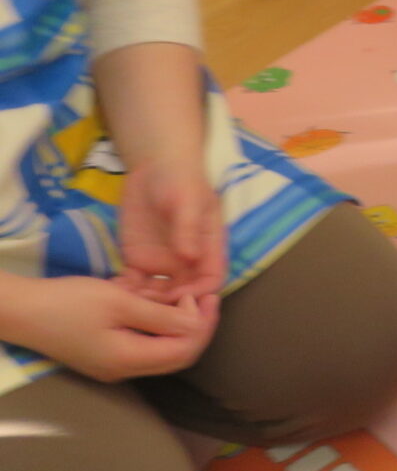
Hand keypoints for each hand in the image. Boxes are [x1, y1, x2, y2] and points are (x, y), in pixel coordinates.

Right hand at [6, 276, 217, 382]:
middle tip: (198, 295)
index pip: (185, 351)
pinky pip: (141, 341)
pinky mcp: (103, 354)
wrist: (20, 311)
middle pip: (177, 353)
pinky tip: (148, 298)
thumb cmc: (69, 303)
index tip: (207, 296)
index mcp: (129, 360)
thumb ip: (161, 317)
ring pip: (160, 346)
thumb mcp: (120, 302)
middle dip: (193, 323)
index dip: (203, 325)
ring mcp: (112, 364)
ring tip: (172, 293)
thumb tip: (196, 323)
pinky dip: (152, 320)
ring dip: (172, 320)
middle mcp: (124, 370)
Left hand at [116, 156, 226, 300]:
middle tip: (145, 302)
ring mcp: (161, 263)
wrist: (153, 167)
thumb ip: (188, 229)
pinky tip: (113, 288)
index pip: (210, 281)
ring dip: (145, 301)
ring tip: (125, 297)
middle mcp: (187, 262)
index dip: (198, 294)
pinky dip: (126, 291)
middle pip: (183, 294)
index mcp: (207, 249)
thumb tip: (190, 259)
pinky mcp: (138, 260)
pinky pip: (134, 284)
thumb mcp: (187, 201)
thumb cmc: (180, 180)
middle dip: (167, 303)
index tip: (178, 296)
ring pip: (158, 294)